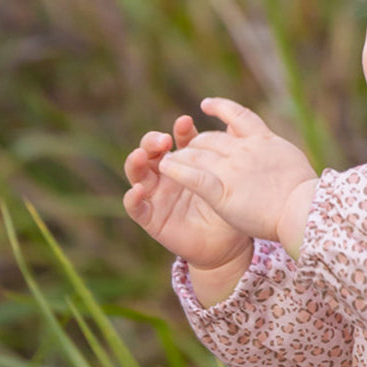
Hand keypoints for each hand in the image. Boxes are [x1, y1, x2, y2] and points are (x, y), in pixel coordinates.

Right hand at [123, 115, 251, 272]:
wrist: (228, 244)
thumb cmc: (229, 208)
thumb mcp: (229, 180)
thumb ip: (228, 155)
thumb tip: (234, 124)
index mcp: (186, 162)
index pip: (179, 140)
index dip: (180, 130)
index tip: (186, 122)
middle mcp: (166, 175)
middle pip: (151, 151)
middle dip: (153, 141)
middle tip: (163, 140)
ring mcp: (156, 195)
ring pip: (137, 174)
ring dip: (136, 162)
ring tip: (141, 155)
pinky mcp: (151, 218)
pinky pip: (136, 207)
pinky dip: (132, 198)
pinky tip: (137, 191)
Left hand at [158, 98, 318, 252]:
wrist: (304, 210)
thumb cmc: (307, 195)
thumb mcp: (293, 162)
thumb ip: (278, 154)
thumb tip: (279, 155)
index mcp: (263, 140)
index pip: (238, 116)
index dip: (220, 108)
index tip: (206, 104)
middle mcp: (243, 150)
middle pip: (210, 139)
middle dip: (196, 144)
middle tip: (187, 151)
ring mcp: (231, 169)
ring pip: (197, 155)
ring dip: (181, 157)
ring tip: (167, 160)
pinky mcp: (221, 190)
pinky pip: (192, 176)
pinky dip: (176, 170)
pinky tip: (165, 168)